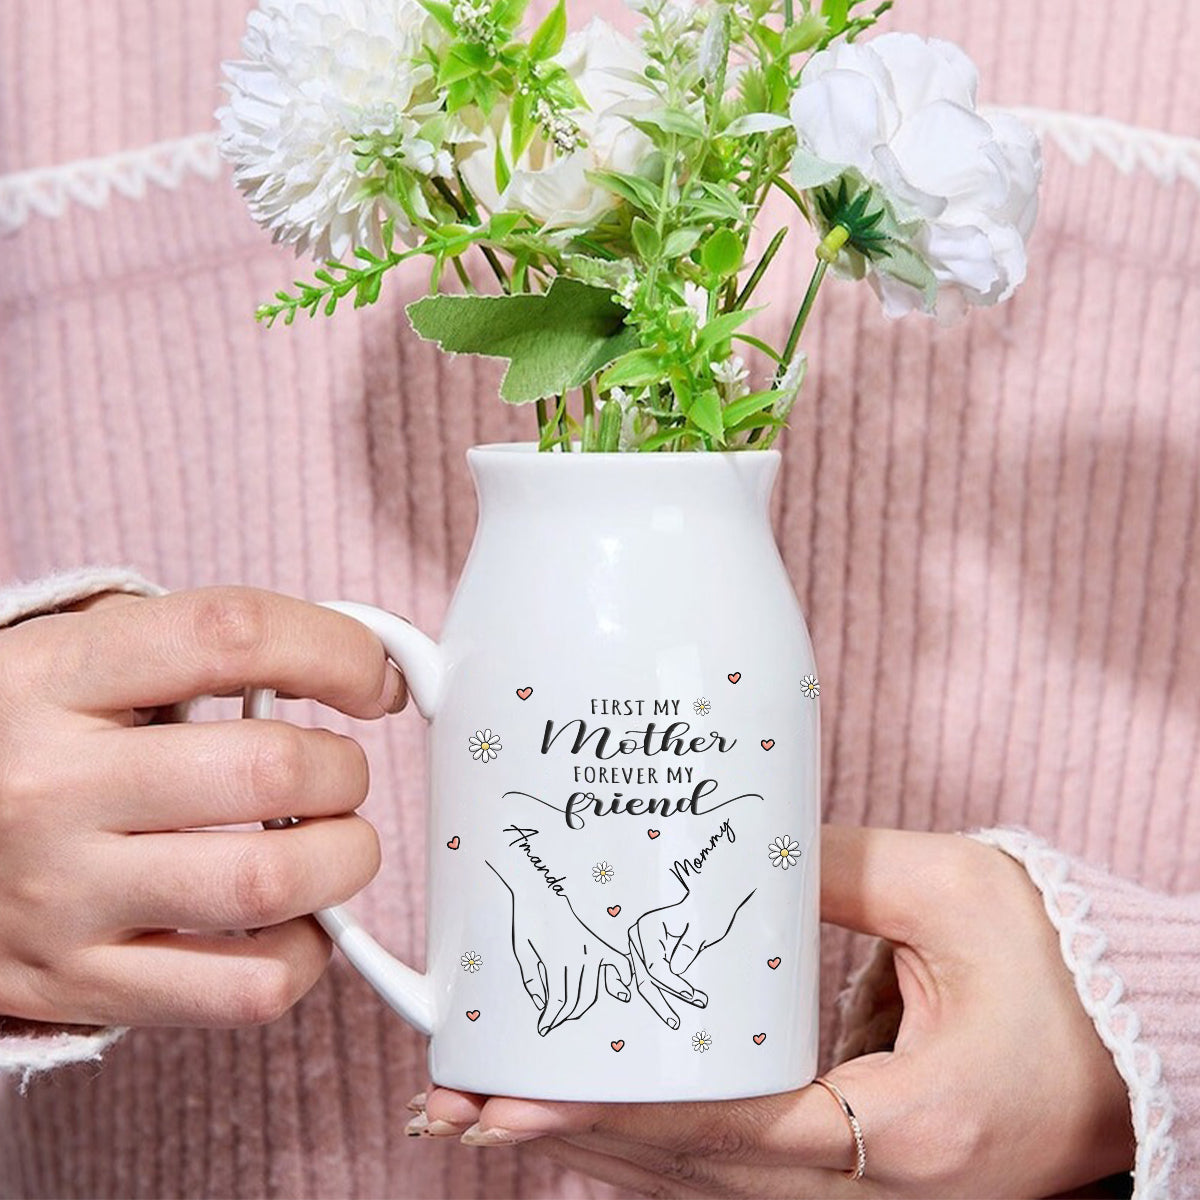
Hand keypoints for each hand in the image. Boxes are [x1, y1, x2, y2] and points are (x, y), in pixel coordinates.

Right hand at [0, 586, 405, 1027]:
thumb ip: (201, 647)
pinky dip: (305, 953)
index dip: (337, 651)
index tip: (374, 679)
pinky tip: (294, 920)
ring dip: (341, 859)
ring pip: (268, 882)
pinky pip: (242, 989)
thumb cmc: (28, 742)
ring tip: (328, 844)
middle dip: (345, 770)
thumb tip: (358, 661)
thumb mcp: (80, 661)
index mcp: (57, 678)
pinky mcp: (78, 982)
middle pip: (270, 768)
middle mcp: (53, 784)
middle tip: (336, 775)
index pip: (233, 635)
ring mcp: (62, 894)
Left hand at [417, 827, 1133, 1196]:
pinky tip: (586, 1117)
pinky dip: (650, 1145)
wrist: (1135, 1054)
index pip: (732, 1132)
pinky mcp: (848, 1168)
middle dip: (572, 1139)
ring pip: (699, 1185)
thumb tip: (730, 843)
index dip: (618, 1113)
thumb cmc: (1067, 979)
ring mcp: (859, 1191)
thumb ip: (838, 866)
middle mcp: (872, 1187)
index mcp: (909, 1133)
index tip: (517, 1092)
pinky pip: (729, 1168)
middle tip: (461, 1105)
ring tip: (490, 1114)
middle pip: (690, 1176)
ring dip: (595, 1148)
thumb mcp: (961, 896)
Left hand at [486, 860, 631, 1035]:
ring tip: (569, 1012)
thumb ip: (533, 983)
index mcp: (557, 960)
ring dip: (581, 1007)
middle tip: (552, 1020)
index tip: (543, 1027)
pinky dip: (621, 977)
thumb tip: (544, 1007)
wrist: (541, 893)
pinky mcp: (598, 942)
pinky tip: (621, 991)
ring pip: (592, 991)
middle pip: (576, 1001)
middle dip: (563, 1016)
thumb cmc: (528, 923)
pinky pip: (617, 962)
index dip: (549, 1019)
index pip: (558, 1002)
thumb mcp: (522, 954)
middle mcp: (579, 956)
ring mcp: (592, 949)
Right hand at [628, 885, 754, 1027]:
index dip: (672, 984)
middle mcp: (636, 936)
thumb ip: (687, 949)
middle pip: (645, 977)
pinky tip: (664, 1009)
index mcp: (647, 926)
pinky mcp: (642, 954)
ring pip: (644, 982)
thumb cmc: (703, 914)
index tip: (692, 994)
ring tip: (677, 1021)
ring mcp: (636, 946)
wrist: (703, 904)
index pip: (655, 967)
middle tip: (676, 1022)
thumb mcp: (700, 930)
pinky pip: (645, 978)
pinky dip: (655, 993)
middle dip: (662, 1002)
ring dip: (662, 1001)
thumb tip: (675, 971)